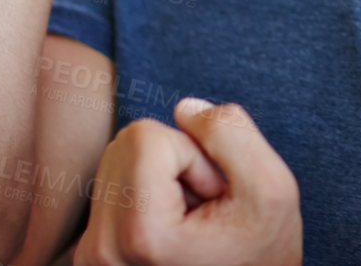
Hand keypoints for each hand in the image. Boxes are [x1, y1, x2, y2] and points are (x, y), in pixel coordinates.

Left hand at [73, 97, 301, 265]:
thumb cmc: (262, 250)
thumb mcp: (271, 188)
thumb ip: (231, 133)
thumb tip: (183, 109)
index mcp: (141, 236)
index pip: (146, 136)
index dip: (194, 155)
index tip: (214, 199)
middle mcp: (102, 250)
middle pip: (125, 143)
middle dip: (174, 163)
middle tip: (203, 209)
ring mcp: (90, 255)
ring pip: (118, 158)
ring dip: (162, 177)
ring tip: (190, 220)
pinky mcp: (89, 252)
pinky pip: (113, 182)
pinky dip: (146, 193)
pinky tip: (171, 227)